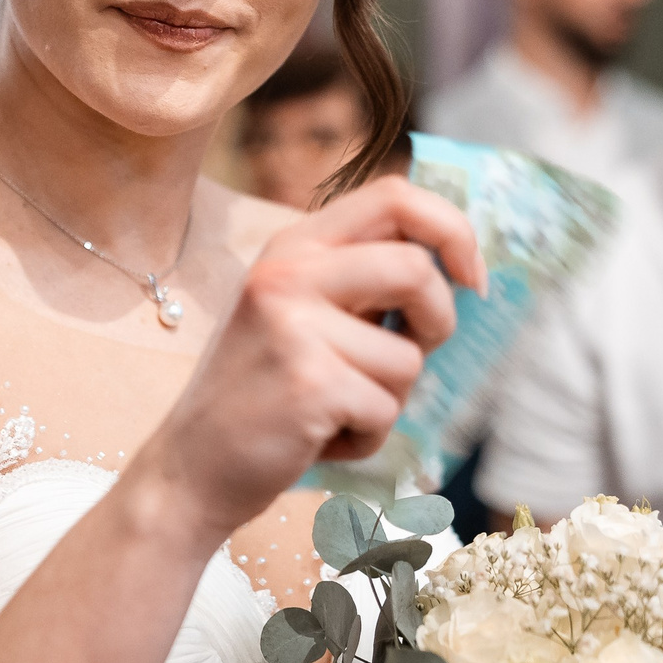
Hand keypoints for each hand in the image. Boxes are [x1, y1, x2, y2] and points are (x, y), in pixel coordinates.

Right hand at [130, 177, 483, 542]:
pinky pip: (385, 410)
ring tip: (335, 409)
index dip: (452, 231)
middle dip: (439, 321)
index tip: (470, 278)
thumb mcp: (299, 310)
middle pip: (416, 268)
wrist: (192, 466)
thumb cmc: (263, 392)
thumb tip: (456, 265)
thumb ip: (359, 279)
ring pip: (408, 357)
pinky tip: (320, 437)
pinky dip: (367, 437)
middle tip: (416, 352)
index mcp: (294, 244)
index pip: (396, 197)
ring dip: (389, 398)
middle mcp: (288, 272)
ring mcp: (294, 326)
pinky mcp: (308, 384)